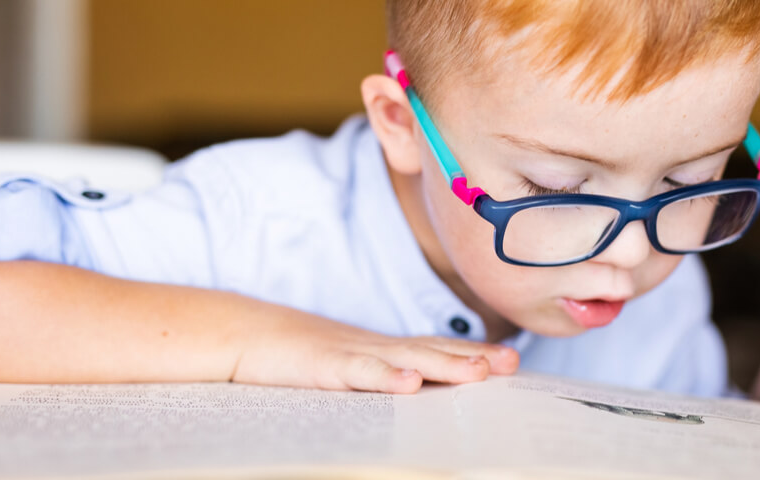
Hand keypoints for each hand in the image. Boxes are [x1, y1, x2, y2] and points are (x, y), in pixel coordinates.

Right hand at [231, 309, 518, 393]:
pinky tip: (411, 382)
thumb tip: (419, 391)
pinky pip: (360, 373)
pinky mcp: (326, 366)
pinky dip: (386, 376)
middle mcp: (377, 349)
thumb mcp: (350, 368)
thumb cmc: (301, 357)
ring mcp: (353, 355)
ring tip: (480, 372)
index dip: (475, 353)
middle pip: (434, 351)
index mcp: (385, 351)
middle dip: (475, 357)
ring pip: (407, 359)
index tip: (512, 360)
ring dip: (446, 364)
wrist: (246, 334)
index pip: (437, 350)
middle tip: (512, 362)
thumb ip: (383, 376)